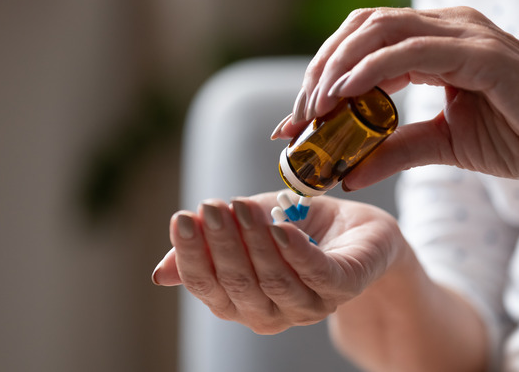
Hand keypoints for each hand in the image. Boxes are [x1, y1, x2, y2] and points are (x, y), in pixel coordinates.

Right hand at [152, 191, 401, 333]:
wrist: (357, 230)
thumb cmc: (298, 229)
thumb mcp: (247, 230)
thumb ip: (211, 246)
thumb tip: (161, 273)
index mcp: (243, 301)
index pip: (208, 286)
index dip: (192, 255)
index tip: (182, 218)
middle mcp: (273, 311)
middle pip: (238, 285)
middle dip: (222, 244)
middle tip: (212, 207)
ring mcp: (310, 304)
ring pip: (274, 281)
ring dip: (254, 243)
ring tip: (241, 207)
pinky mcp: (343, 287)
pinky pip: (316, 275)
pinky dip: (296, 253)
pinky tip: (280, 228)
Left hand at [271, 6, 518, 191]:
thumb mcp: (444, 146)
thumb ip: (395, 151)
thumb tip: (347, 173)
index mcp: (436, 42)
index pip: (362, 45)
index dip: (322, 77)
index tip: (295, 122)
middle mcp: (446, 27)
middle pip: (359, 30)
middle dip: (319, 72)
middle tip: (296, 119)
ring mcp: (463, 34)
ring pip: (377, 32)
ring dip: (335, 70)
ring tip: (312, 112)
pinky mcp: (480, 53)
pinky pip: (409, 52)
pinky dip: (368, 71)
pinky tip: (342, 97)